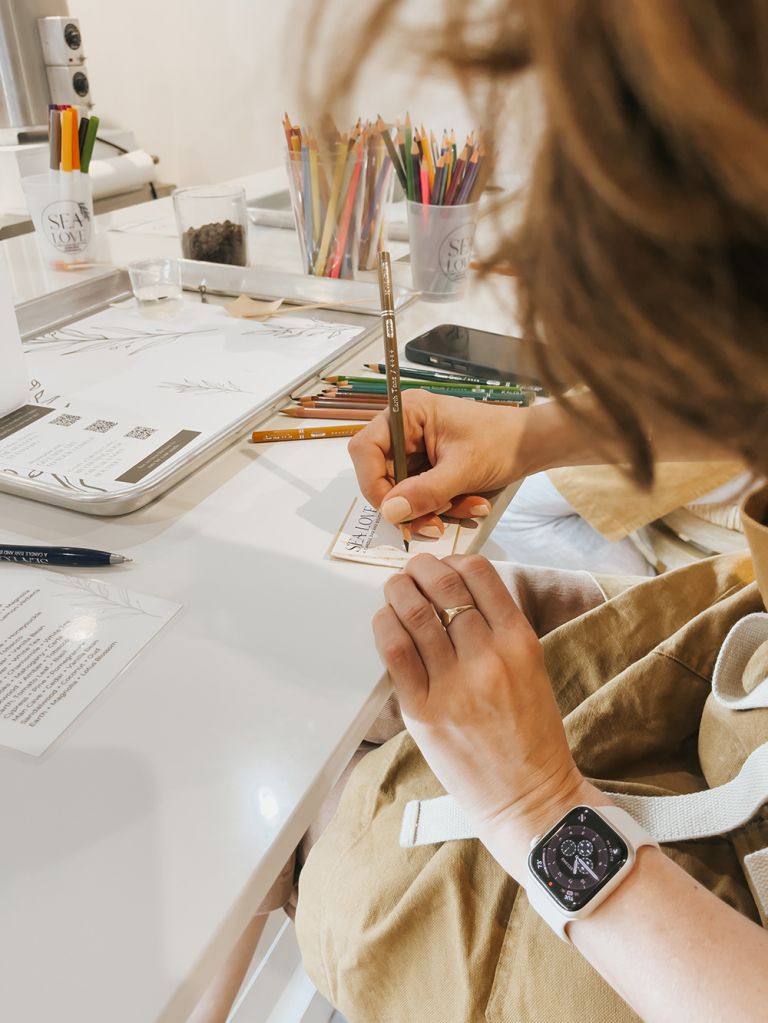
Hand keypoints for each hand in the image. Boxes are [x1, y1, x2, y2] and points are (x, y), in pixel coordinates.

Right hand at [348, 390, 531, 536]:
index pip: (366, 449)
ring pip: (401, 491)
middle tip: (434, 523)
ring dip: (429, 509)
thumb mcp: (463, 469)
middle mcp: (404, 429)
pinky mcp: (427, 467)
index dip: (372, 483)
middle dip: (408, 503)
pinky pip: (419, 495)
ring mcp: (415, 449)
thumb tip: (390, 511)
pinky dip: (440, 507)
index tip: (394, 510)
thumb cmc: (502, 442)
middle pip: (381, 475)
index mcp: (407, 413)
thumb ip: (425, 491)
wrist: (532, 445)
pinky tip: (469, 505)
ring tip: (466, 509)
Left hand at [373, 552, 604, 879]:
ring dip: (398, 591)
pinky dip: (385, 626)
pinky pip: (395, 652)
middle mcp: (488, 657)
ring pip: (414, 613)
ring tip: (395, 590)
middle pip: (442, 587)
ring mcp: (454, 684)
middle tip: (411, 571)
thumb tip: (454, 593)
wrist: (531, 800)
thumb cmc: (531, 736)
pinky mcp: (424, 712)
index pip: (480, 574)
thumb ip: (498, 631)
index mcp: (520, 642)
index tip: (443, 563)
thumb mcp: (531, 670)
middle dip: (420, 570)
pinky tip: (385, 621)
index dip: (454, 560)